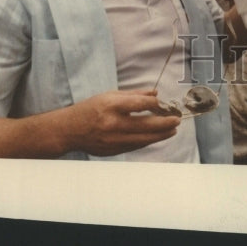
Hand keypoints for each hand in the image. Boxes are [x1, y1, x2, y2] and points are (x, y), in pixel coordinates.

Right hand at [65, 90, 180, 156]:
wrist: (69, 130)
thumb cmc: (90, 108)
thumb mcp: (110, 95)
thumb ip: (134, 95)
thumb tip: (155, 94)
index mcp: (111, 106)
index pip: (138, 105)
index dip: (154, 105)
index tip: (165, 103)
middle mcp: (113, 124)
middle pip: (144, 125)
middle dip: (164, 124)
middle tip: (177, 120)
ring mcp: (113, 140)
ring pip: (143, 139)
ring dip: (160, 135)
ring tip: (173, 130)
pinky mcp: (112, 150)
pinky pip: (135, 146)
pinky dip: (147, 141)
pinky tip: (156, 137)